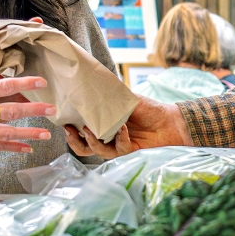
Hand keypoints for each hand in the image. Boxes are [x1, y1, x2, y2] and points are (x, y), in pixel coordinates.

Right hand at [0, 43, 56, 153]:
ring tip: (46, 133)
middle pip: (11, 111)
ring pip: (7, 133)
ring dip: (28, 134)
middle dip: (34, 110)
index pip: (3, 87)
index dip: (24, 82)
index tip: (41, 81)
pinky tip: (26, 149)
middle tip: (52, 109)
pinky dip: (12, 148)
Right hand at [61, 96, 188, 159]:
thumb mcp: (124, 98)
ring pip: (99, 152)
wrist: (170, 120)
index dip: (71, 131)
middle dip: (75, 142)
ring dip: (94, 141)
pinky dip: (120, 138)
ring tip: (92, 130)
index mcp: (103, 125)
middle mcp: (108, 138)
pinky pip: (120, 149)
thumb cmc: (147, 108)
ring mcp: (118, 147)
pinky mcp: (130, 153)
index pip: (81, 131)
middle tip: (72, 130)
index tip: (64, 123)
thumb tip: (89, 83)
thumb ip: (107, 96)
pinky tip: (124, 129)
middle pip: (85, 148)